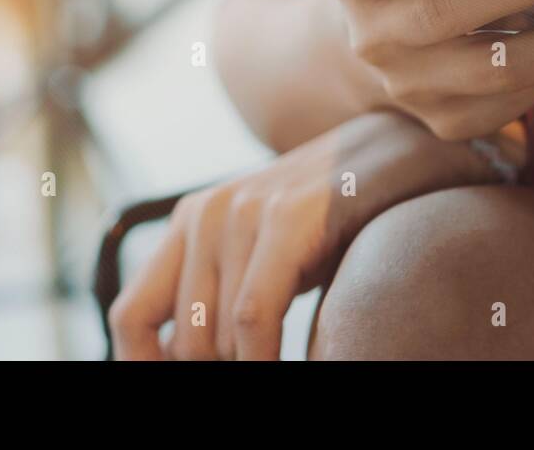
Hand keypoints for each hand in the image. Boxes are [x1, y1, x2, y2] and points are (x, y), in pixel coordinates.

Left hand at [108, 111, 494, 359]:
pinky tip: (292, 363)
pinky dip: (264, 356)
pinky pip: (252, 316)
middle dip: (218, 369)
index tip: (178, 386)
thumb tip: (187, 355)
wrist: (403, 147)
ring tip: (286, 358)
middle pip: (183, 338)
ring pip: (216, 336)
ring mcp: (243, 210)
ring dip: (250, 364)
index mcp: (191, 221)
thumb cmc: (338, 215)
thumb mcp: (267, 252)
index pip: (131, 316)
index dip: (142, 365)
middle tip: (259, 369)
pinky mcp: (285, 218)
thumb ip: (224, 292)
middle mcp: (206, 212)